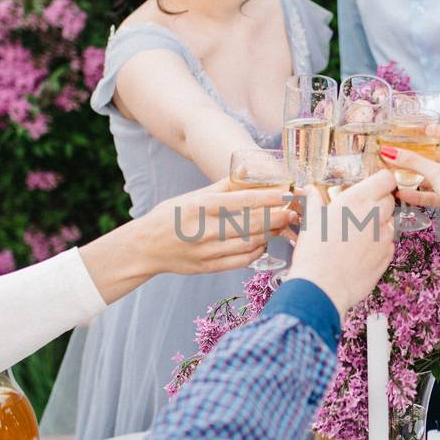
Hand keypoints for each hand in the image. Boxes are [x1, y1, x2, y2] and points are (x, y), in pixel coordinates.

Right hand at [132, 179, 291, 275]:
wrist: (146, 247)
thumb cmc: (171, 216)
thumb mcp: (193, 195)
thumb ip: (223, 186)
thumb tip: (249, 172)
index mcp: (201, 206)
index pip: (243, 201)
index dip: (269, 198)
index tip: (287, 194)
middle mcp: (205, 229)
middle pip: (251, 224)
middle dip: (277, 217)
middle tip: (293, 212)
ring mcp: (207, 251)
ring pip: (249, 243)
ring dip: (270, 234)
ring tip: (282, 225)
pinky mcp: (208, 267)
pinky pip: (241, 261)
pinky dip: (257, 251)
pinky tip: (264, 242)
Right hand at [283, 170, 395, 313]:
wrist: (322, 288)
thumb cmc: (313, 252)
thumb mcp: (310, 221)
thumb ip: (315, 201)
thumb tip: (311, 190)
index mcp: (356, 200)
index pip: (386, 179)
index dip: (382, 182)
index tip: (374, 187)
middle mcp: (375, 215)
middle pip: (390, 201)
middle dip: (379, 204)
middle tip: (360, 214)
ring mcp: (384, 236)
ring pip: (390, 223)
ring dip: (378, 225)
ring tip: (356, 237)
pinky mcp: (387, 255)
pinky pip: (388, 244)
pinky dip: (379, 245)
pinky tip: (360, 253)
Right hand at [380, 130, 439, 217]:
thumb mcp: (437, 172)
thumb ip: (413, 162)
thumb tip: (391, 152)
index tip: (429, 130)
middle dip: (430, 154)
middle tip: (413, 150)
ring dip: (424, 175)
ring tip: (404, 172)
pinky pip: (438, 193)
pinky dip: (423, 193)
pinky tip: (404, 193)